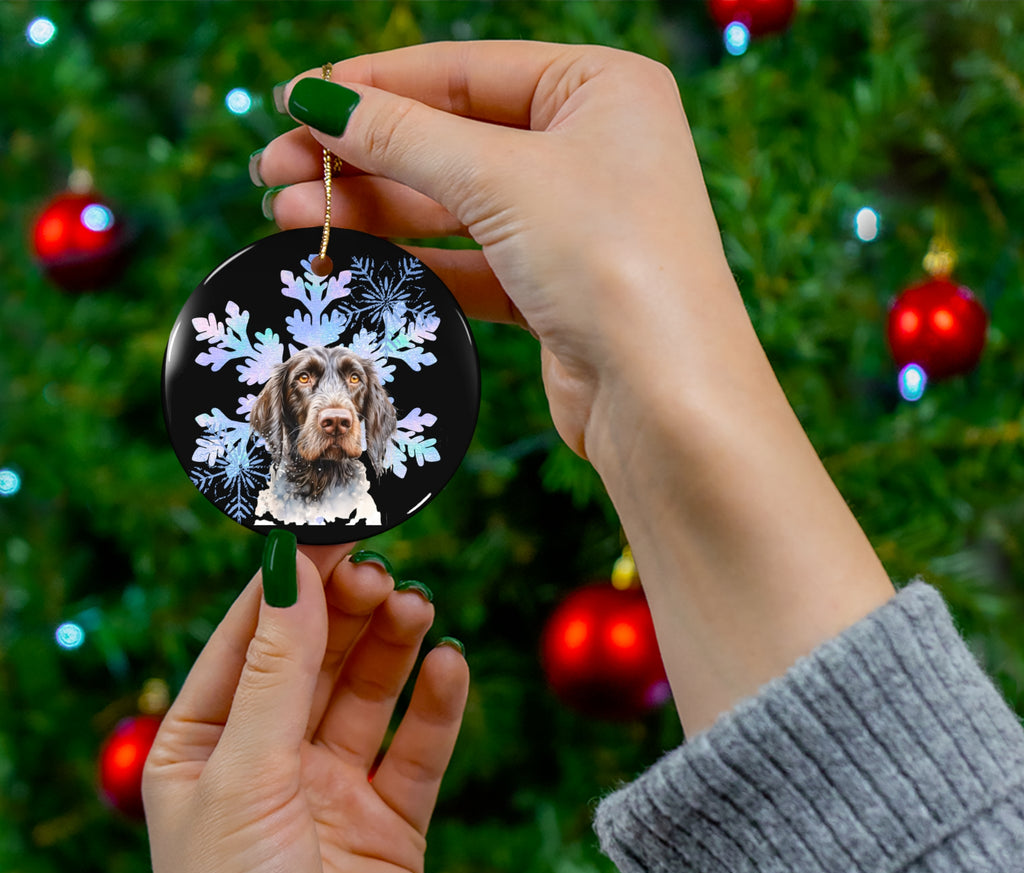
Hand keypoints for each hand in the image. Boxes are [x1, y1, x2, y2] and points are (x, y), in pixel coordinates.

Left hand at [143, 541, 468, 872]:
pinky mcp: (392, 821)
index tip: (331, 527)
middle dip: (348, 610)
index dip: (291, 582)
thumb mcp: (245, 776)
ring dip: (393, 646)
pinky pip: (419, 747)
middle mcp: (270, 759)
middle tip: (381, 572)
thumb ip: (278, 671)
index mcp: (206, 745)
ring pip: (370, 692)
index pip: (251, 638)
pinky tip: (450, 667)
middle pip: (317, 656)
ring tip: (417, 608)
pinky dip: (438, 705)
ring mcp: (333, 788)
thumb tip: (293, 568)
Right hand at [257, 42, 892, 736]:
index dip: (373, 86)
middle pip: (452, 139)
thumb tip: (316, 102)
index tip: (294, 103)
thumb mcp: (500, 179)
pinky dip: (414, 258)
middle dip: (361, 156)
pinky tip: (350, 255)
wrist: (666, 398)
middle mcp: (591, 148)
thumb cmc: (609, 260)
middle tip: (272, 171)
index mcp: (600, 88)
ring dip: (374, 209)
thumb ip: (404, 137)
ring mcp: (574, 223)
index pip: (464, 71)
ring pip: (455, 205)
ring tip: (289, 214)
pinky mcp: (555, 289)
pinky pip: (471, 260)